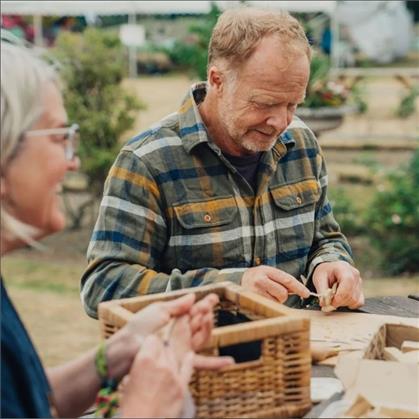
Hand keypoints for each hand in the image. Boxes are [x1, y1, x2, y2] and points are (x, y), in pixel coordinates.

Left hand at [109, 293, 232, 377]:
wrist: (129, 346)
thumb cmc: (140, 327)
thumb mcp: (158, 309)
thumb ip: (177, 305)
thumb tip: (192, 296)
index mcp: (172, 319)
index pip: (193, 310)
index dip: (204, 304)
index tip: (214, 297)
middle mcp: (179, 333)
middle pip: (199, 322)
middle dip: (207, 311)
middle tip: (211, 303)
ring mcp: (181, 347)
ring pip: (203, 337)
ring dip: (209, 326)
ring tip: (209, 316)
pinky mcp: (181, 360)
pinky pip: (201, 361)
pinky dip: (215, 363)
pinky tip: (229, 362)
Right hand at [119, 335, 193, 417]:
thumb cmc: (130, 407)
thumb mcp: (128, 380)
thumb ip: (140, 365)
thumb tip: (145, 358)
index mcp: (144, 360)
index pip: (152, 339)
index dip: (150, 344)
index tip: (148, 348)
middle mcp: (161, 364)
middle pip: (164, 347)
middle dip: (159, 351)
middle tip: (154, 361)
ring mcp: (173, 375)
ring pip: (174, 356)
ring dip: (169, 359)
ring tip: (162, 368)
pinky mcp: (182, 387)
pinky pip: (188, 368)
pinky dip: (188, 361)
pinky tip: (189, 355)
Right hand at [241, 265, 309, 301]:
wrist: (239, 280)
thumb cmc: (258, 277)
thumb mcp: (269, 273)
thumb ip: (283, 280)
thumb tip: (301, 290)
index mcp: (266, 270)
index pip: (287, 279)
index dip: (298, 287)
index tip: (307, 294)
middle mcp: (259, 280)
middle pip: (283, 293)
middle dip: (283, 295)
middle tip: (275, 291)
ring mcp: (255, 291)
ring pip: (277, 301)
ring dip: (276, 300)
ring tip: (267, 294)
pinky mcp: (254, 301)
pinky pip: (270, 306)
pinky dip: (271, 304)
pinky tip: (263, 298)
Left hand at [312, 261, 363, 309]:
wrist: (330, 270)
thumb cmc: (325, 272)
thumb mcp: (318, 278)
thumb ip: (322, 291)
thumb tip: (324, 303)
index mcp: (344, 268)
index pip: (348, 282)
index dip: (340, 296)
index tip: (331, 302)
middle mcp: (354, 275)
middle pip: (351, 294)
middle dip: (339, 301)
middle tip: (329, 301)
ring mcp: (359, 283)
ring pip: (355, 300)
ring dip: (343, 303)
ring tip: (334, 298)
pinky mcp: (361, 290)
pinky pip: (358, 302)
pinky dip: (349, 304)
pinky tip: (341, 299)